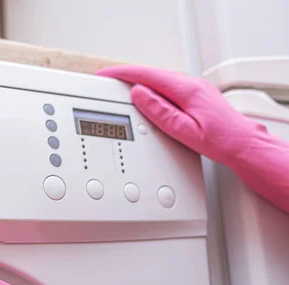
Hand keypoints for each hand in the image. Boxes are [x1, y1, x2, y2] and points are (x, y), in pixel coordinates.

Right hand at [97, 64, 288, 213]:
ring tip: (120, 89)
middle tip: (107, 82)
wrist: (243, 145)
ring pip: (159, 81)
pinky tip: (146, 98)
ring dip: (138, 83)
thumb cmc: (219, 141)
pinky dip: (151, 89)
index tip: (105, 75)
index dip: (122, 74)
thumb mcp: (183, 130)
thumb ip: (160, 111)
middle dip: (126, 77)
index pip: (146, 75)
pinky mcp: (196, 96)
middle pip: (151, 75)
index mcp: (186, 90)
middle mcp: (191, 84)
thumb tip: (139, 94)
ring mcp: (194, 89)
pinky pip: (167, 87)